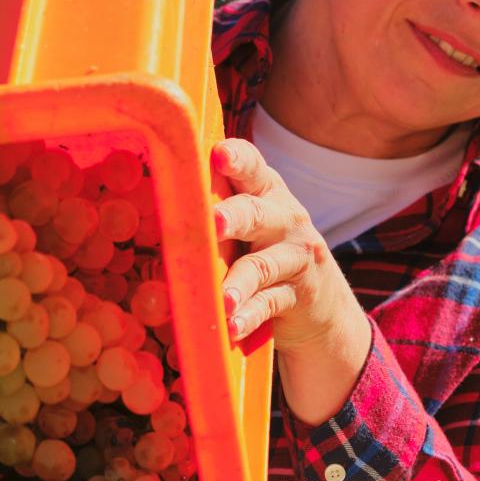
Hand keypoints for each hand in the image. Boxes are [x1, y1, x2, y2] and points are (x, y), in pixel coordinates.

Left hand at [212, 139, 371, 422]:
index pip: (253, 168)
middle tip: (214, 222)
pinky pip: (270, 304)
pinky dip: (249, 316)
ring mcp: (295, 257)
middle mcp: (286, 218)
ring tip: (222, 299)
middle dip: (235, 216)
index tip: (218, 154)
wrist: (321, 304)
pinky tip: (232, 327)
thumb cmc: (266, 252)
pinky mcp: (299, 295)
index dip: (237, 160)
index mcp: (266, 192)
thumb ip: (220, 208)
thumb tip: (158, 200)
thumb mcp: (252, 224)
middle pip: (257, 214)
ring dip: (239, 282)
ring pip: (262, 266)